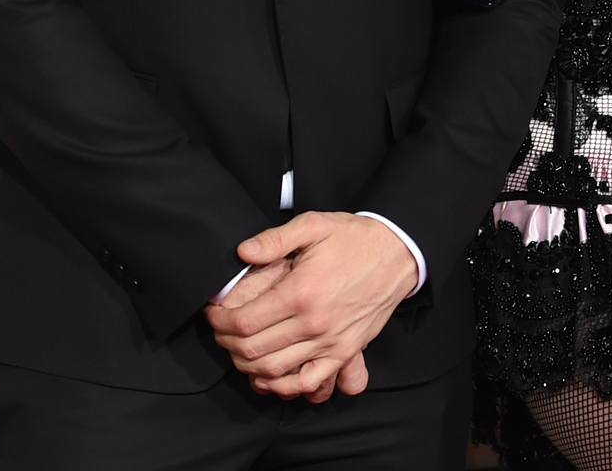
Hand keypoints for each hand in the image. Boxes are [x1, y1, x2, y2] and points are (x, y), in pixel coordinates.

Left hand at [203, 211, 417, 401]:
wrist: (398, 254)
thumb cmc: (354, 239)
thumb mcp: (315, 225)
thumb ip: (275, 238)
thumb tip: (243, 252)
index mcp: (301, 292)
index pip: (244, 322)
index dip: (220, 321)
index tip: (213, 313)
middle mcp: (314, 324)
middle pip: (253, 350)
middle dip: (226, 343)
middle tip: (221, 329)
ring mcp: (330, 343)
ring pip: (274, 371)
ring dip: (247, 365)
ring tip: (238, 348)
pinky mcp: (344, 353)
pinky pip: (308, 383)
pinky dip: (283, 386)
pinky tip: (268, 376)